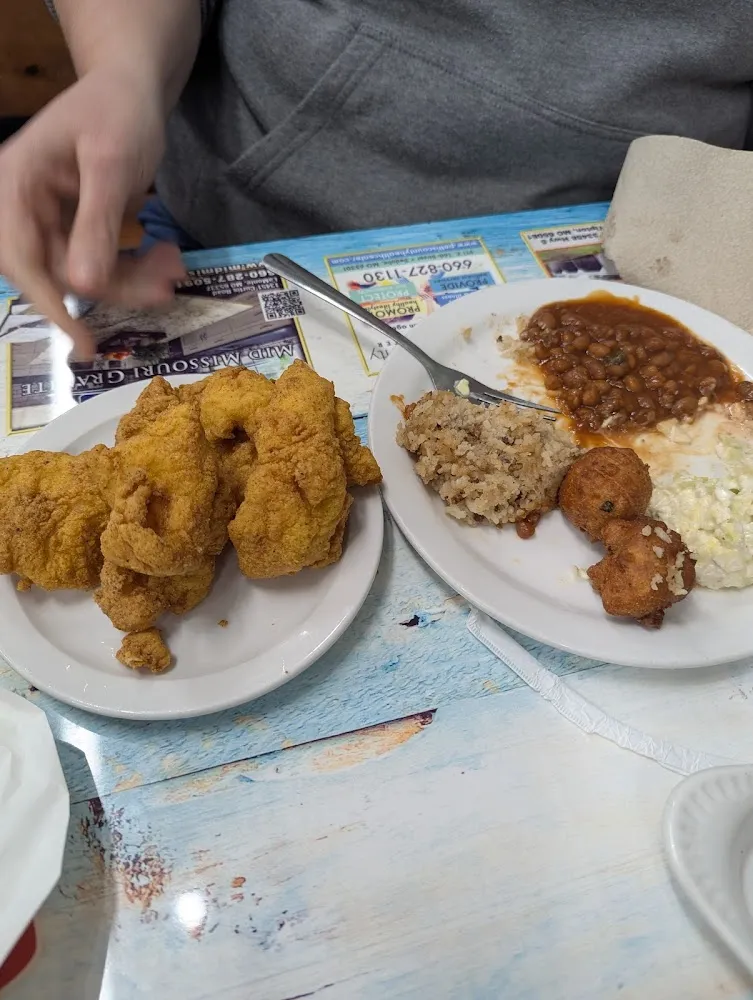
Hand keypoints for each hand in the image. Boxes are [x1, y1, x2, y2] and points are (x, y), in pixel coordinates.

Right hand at [0, 68, 185, 357]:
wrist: (133, 88)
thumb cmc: (117, 111)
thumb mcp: (111, 163)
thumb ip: (96, 223)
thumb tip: (84, 285)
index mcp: (15, 185)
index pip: (21, 258)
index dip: (49, 303)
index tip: (80, 339)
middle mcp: (23, 208)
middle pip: (58, 272)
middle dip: (112, 288)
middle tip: (163, 290)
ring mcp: (50, 220)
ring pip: (85, 275)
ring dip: (132, 280)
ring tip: (175, 268)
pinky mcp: (76, 228)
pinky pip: (100, 264)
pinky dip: (134, 269)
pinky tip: (166, 260)